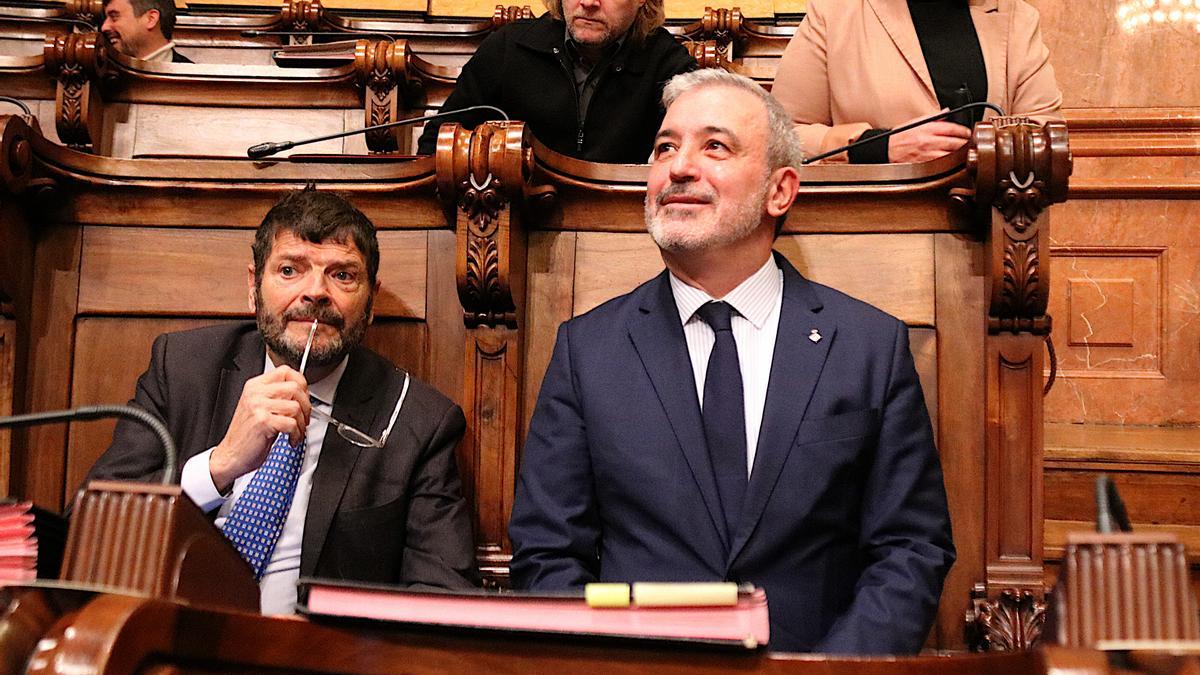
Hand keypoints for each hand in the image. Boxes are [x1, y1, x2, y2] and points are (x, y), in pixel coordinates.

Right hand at [209, 366, 310, 492]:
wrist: (231, 455)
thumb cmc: (246, 435)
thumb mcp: (259, 408)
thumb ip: (276, 397)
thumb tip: (302, 393)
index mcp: (255, 386)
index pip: (285, 371)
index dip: (301, 383)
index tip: (304, 396)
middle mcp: (256, 393)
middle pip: (295, 387)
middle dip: (306, 406)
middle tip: (304, 418)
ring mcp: (258, 406)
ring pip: (296, 406)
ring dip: (302, 424)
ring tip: (296, 432)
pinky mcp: (263, 421)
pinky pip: (292, 423)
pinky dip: (297, 434)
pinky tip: (291, 439)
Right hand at [887, 119, 970, 163]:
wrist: (886, 149)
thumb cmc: (899, 136)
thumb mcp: (915, 121)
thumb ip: (933, 117)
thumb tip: (946, 112)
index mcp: (927, 128)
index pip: (952, 128)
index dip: (963, 131)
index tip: (968, 132)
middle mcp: (928, 140)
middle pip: (954, 142)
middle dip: (964, 142)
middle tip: (970, 143)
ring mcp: (927, 153)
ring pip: (950, 154)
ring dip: (958, 154)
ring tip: (964, 152)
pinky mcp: (924, 164)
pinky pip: (941, 164)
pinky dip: (948, 162)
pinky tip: (952, 161)